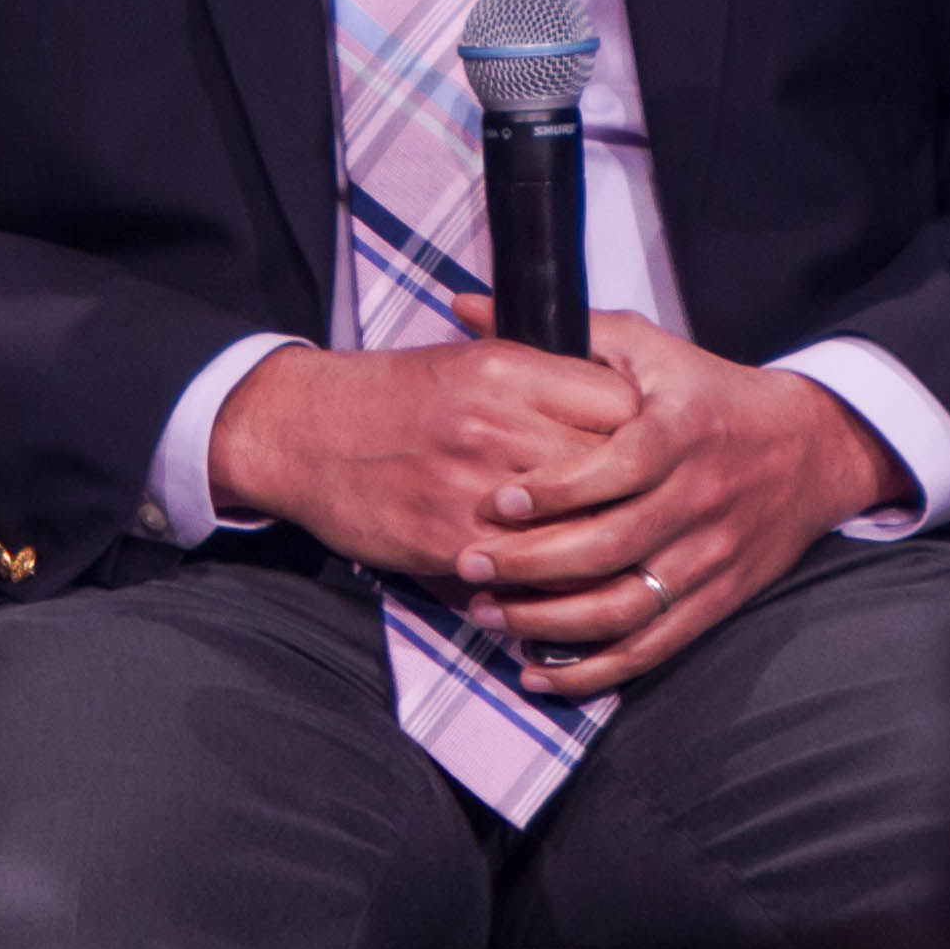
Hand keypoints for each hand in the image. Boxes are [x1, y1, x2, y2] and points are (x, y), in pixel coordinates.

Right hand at [208, 330, 640, 578]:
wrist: (300, 431)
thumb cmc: (392, 396)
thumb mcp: (469, 361)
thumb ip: (541, 381)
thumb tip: (621, 409)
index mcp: (507, 368)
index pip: (621, 404)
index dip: (646, 432)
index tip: (649, 450)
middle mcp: (495, 424)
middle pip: (609, 470)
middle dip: (634, 496)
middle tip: (645, 511)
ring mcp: (471, 488)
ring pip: (577, 531)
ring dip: (601, 551)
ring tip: (615, 558)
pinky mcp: (446, 540)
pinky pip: (525, 576)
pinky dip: (550, 587)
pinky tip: (559, 587)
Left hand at [441, 304, 912, 700]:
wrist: (811, 448)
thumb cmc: (707, 393)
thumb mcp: (647, 348)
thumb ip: (562, 332)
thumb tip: (467, 304)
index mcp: (681, 434)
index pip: (614, 469)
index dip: (553, 491)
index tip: (494, 502)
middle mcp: (698, 500)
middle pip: (610, 547)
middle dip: (531, 564)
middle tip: (467, 565)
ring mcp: (709, 559)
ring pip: (625, 606)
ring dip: (550, 622)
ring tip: (487, 616)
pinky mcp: (715, 601)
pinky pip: (651, 647)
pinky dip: (594, 670)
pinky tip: (538, 671)